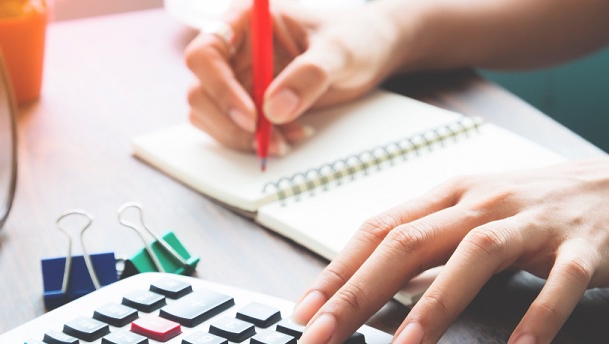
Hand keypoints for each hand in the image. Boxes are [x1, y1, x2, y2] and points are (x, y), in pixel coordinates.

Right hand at [184, 1, 410, 154]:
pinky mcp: (245, 103)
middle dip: (230, 122)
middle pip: (200, 90)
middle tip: (269, 139)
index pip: (205, 53)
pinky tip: (287, 137)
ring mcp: (236, 78)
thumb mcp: (340, 51)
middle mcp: (234, 49)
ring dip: (240, 137)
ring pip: (208, 115)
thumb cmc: (355, 38)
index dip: (220, 88)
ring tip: (286, 139)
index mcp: (246, 21)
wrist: (370, 53)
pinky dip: (251, 142)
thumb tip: (275, 109)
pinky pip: (228, 129)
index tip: (252, 117)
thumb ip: (310, 74)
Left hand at [292, 158, 608, 343]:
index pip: (379, 228)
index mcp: (448, 194)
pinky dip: (536, 316)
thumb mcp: (470, 214)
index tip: (305, 309)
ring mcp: (532, 221)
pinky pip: (559, 282)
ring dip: (435, 303)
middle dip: (360, 290)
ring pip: (475, 255)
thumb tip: (374, 286)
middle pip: (410, 241)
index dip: (338, 269)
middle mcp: (482, 201)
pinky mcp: (583, 246)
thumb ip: (426, 246)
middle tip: (324, 333)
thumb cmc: (530, 202)